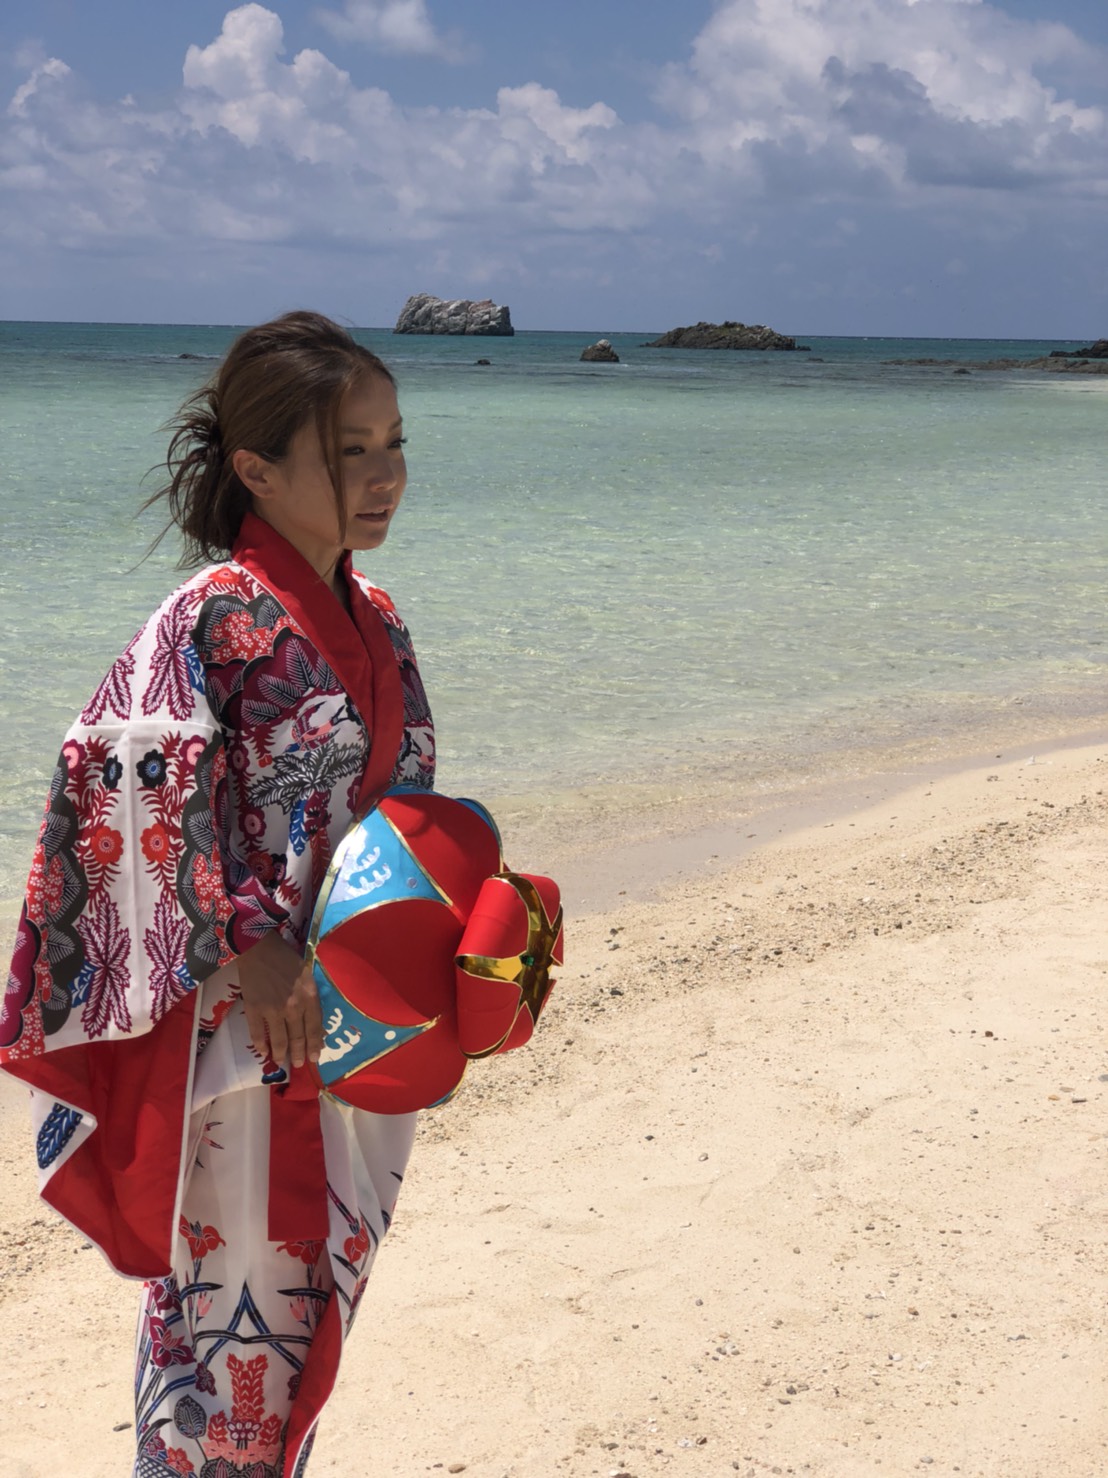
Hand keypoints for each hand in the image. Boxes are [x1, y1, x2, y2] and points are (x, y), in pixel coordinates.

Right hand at [237, 932, 322, 1069]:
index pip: (315, 1028)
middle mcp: (293, 1007)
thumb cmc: (286, 959)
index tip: (315, 1057)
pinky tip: (263, 1052)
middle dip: (300, 1054)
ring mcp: (273, 1010)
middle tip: (300, 1064)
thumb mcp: (308, 977)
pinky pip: (257, 1034)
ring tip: (281, 1062)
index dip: (315, 1045)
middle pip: (298, 1037)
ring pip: (279, 1040)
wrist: (259, 948)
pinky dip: (260, 1045)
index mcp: (309, 997)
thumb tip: (315, 1024)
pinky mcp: (254, 1009)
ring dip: (280, 1054)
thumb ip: (312, 1000)